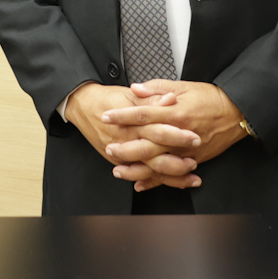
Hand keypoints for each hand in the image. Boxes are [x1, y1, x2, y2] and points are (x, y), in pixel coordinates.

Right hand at [65, 82, 198, 189]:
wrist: (83, 106)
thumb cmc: (108, 98)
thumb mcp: (130, 94)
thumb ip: (152, 98)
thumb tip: (170, 99)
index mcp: (131, 121)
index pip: (156, 128)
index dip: (176, 134)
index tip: (194, 136)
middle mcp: (126, 140)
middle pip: (153, 154)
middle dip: (176, 160)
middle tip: (195, 162)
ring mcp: (121, 154)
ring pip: (148, 170)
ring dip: (170, 175)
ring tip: (190, 176)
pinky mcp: (119, 162)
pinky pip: (140, 175)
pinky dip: (156, 182)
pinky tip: (173, 183)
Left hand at [102, 81, 250, 190]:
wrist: (237, 113)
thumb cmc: (211, 98)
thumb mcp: (184, 86)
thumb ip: (157, 88)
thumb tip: (135, 88)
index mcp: (175, 112)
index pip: (143, 114)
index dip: (123, 115)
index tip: (106, 116)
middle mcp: (178, 133)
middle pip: (147, 144)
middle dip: (125, 147)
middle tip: (108, 148)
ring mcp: (185, 150)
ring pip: (156, 164)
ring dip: (135, 168)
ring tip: (118, 170)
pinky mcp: (193, 160)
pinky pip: (171, 174)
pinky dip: (155, 181)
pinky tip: (139, 184)